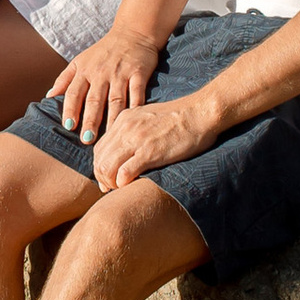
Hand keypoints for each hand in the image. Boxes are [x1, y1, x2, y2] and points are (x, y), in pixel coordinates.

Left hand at [48, 26, 162, 139]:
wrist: (133, 32)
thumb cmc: (103, 51)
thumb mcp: (80, 60)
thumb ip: (64, 79)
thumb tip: (49, 96)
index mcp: (84, 71)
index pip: (74, 93)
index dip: (70, 109)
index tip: (68, 126)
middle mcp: (101, 73)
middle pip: (94, 100)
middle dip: (90, 120)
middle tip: (87, 139)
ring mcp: (120, 73)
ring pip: (115, 100)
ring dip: (111, 120)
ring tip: (108, 137)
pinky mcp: (138, 73)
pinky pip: (136, 93)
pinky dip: (135, 107)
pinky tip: (132, 121)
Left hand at [92, 92, 212, 192]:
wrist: (200, 112)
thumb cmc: (180, 117)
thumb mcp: (148, 117)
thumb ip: (134, 130)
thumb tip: (127, 149)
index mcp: (124, 120)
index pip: (99, 148)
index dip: (99, 166)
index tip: (107, 177)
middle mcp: (125, 128)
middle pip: (99, 159)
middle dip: (102, 177)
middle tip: (110, 187)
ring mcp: (136, 140)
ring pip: (107, 166)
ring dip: (110, 182)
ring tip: (118, 188)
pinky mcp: (150, 152)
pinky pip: (125, 172)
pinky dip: (122, 182)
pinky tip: (128, 185)